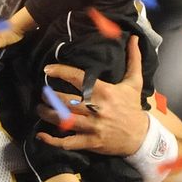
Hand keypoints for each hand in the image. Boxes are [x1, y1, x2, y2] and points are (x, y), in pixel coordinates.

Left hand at [36, 37, 148, 156]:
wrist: (141, 136)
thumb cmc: (133, 107)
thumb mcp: (134, 82)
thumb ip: (133, 59)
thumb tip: (134, 38)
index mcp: (104, 92)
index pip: (78, 78)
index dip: (60, 72)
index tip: (47, 69)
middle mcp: (96, 109)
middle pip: (66, 101)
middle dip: (50, 97)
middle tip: (42, 93)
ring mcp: (92, 127)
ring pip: (64, 120)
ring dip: (48, 115)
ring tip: (40, 109)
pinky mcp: (90, 142)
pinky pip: (68, 142)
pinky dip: (53, 140)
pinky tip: (42, 135)